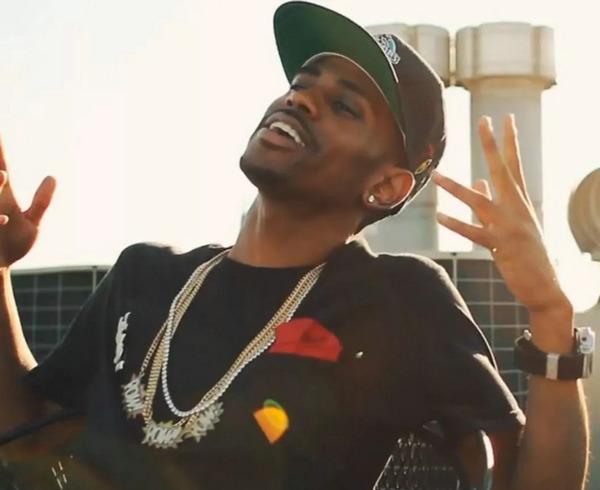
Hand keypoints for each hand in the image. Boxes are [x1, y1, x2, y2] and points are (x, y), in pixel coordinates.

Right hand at [0, 137, 55, 267]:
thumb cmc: (12, 247)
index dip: (0, 149)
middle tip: (5, 167)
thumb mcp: (31, 225)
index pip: (1, 166)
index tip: (1, 131)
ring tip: (2, 174)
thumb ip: (41, 202)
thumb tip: (52, 177)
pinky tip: (2, 219)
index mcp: (2, 197)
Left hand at [432, 115, 569, 316]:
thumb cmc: (528, 253)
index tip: (504, 119)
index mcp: (519, 202)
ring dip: (455, 188)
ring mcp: (509, 227)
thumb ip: (493, 201)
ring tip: (437, 175)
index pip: (513, 165)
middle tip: (483, 121)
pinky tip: (440, 216)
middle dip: (491, 145)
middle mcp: (516, 209)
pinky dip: (457, 224)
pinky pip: (474, 232)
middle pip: (502, 170)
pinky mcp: (501, 246)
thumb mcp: (513, 223)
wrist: (545, 286)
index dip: (508, 142)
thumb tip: (479, 181)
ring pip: (479, 201)